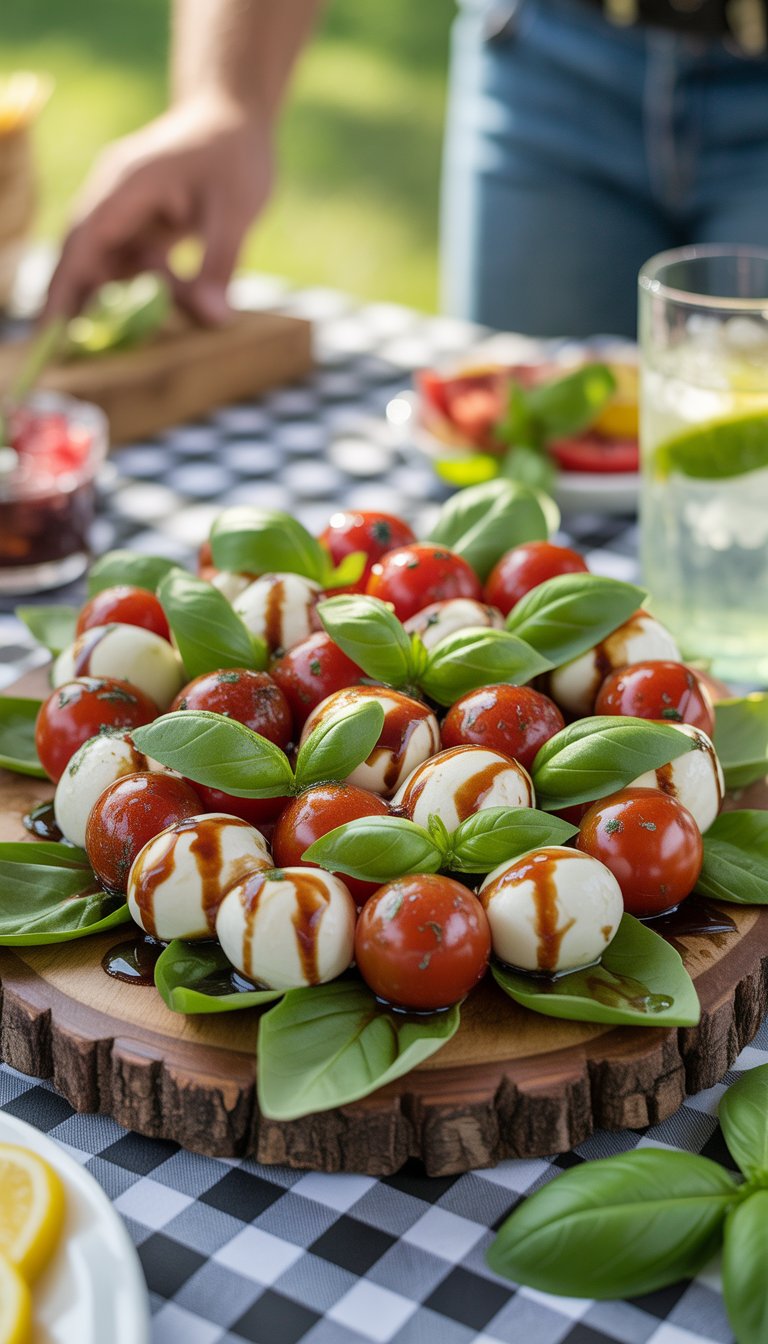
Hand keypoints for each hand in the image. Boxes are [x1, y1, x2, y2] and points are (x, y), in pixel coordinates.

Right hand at [43, 94, 271, 323]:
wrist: (234, 116)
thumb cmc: (235, 154)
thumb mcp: (236, 210)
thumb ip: (220, 264)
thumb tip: (214, 319)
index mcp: (126, 185)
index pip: (84, 241)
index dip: (65, 287)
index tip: (51, 329)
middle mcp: (114, 198)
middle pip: (83, 257)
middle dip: (75, 304)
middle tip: (71, 356)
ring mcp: (124, 211)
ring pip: (107, 266)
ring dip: (112, 302)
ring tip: (115, 344)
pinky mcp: (139, 224)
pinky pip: (128, 266)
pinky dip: (136, 292)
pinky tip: (149, 318)